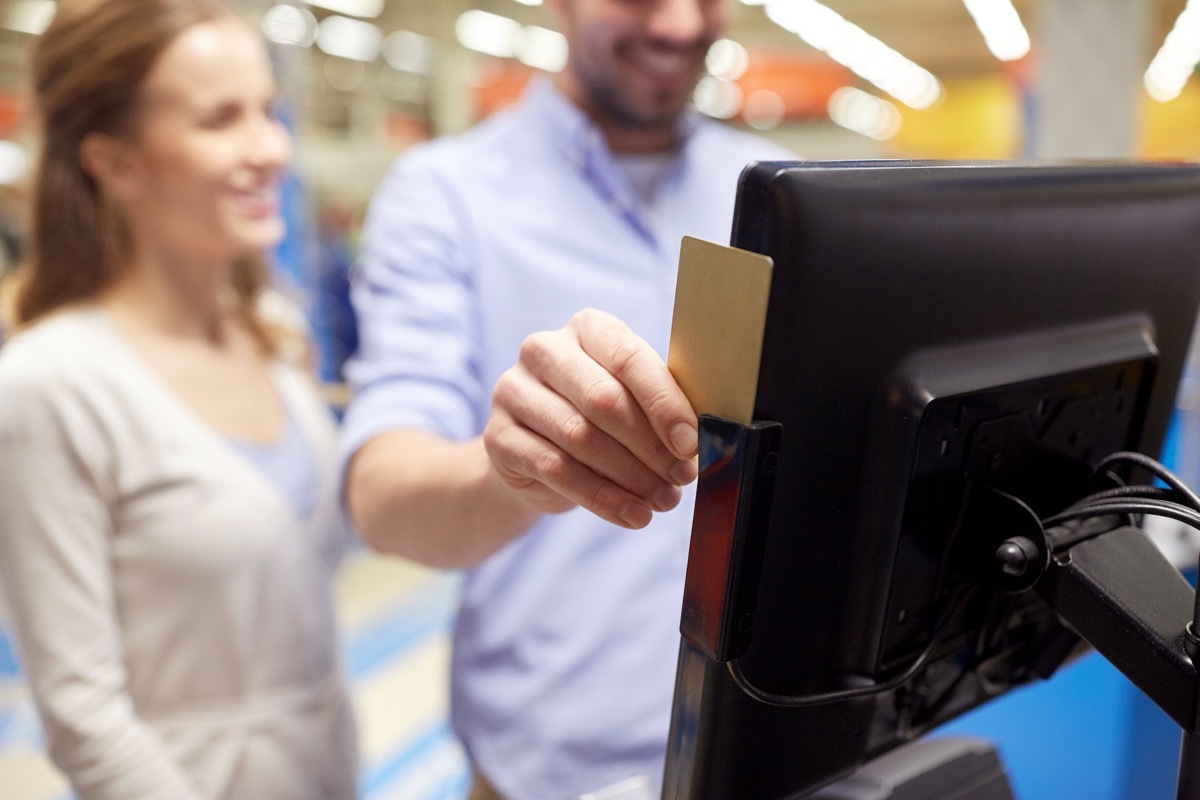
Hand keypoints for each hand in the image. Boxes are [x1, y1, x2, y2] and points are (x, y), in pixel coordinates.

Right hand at [484, 308, 698, 528]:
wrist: (531, 454)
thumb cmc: (596, 419)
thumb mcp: (629, 400)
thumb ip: (659, 407)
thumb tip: (696, 442)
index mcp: (586, 328)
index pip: (629, 358)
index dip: (664, 404)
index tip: (690, 445)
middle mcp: (543, 350)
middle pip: (604, 400)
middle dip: (651, 446)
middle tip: (681, 478)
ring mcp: (513, 392)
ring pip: (581, 438)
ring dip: (631, 477)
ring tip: (662, 500)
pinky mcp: (498, 437)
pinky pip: (557, 471)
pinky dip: (602, 498)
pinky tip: (632, 515)